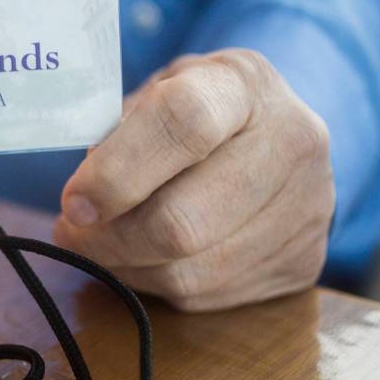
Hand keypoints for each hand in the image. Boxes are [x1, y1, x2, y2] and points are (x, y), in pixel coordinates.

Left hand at [56, 49, 333, 311]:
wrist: (271, 134)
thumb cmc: (191, 111)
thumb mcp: (151, 94)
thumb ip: (115, 134)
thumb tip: (83, 202)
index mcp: (243, 83)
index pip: (183, 124)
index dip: (117, 172)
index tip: (73, 203)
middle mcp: (291, 142)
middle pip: (182, 221)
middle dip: (108, 239)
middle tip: (71, 231)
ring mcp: (308, 207)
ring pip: (188, 271)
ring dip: (124, 267)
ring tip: (100, 244)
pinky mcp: (303, 261)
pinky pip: (205, 295)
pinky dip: (156, 283)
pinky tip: (142, 258)